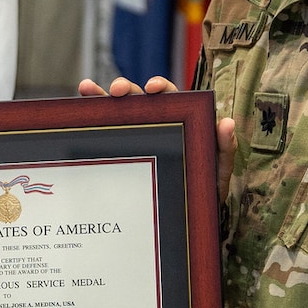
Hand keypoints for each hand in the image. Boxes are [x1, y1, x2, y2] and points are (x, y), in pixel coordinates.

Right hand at [75, 79, 235, 191]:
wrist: (182, 220)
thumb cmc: (201, 192)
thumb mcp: (215, 173)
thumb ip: (223, 149)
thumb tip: (226, 122)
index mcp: (178, 123)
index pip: (169, 97)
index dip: (161, 87)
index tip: (152, 89)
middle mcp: (154, 124)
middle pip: (138, 98)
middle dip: (127, 88)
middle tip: (118, 91)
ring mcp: (134, 135)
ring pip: (116, 110)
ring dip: (102, 95)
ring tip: (88, 89)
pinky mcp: (119, 149)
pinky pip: (103, 131)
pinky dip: (91, 113)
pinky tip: (81, 100)